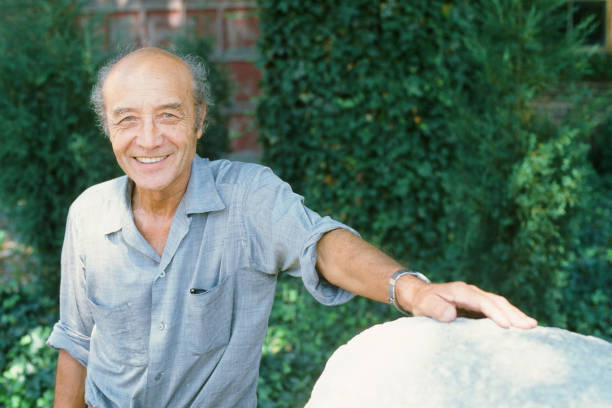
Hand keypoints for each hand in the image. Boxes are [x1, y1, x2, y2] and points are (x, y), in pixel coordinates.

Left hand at [396, 278, 537, 328]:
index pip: (482, 301)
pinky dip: (510, 316)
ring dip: (515, 314)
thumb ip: (436, 309)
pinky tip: (521, 325)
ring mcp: (477, 298)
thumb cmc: (423, 302)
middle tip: (530, 326)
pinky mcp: (478, 306)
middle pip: (496, 301)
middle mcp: (472, 292)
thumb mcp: (425, 305)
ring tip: (532, 326)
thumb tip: (451, 315)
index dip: (494, 312)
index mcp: (461, 291)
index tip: (506, 325)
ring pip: (500, 304)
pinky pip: (497, 309)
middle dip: (513, 313)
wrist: (420, 295)